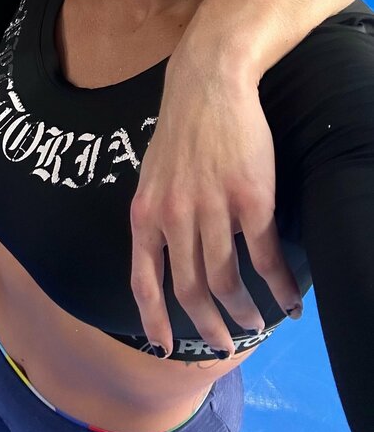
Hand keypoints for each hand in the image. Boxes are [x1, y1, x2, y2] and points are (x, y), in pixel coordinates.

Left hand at [130, 44, 301, 356]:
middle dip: (208, 326)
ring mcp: (213, 209)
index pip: (143, 281)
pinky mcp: (251, 200)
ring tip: (256, 322)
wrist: (206, 84)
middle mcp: (174, 217)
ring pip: (228, 281)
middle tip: (224, 344)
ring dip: (245, 311)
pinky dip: (279, 287)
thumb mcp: (151, 176)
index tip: (167, 347)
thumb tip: (164, 257)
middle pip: (192, 290)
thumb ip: (156, 217)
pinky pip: (265, 257)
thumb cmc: (180, 130)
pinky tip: (288, 302)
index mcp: (145, 213)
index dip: (154, 320)